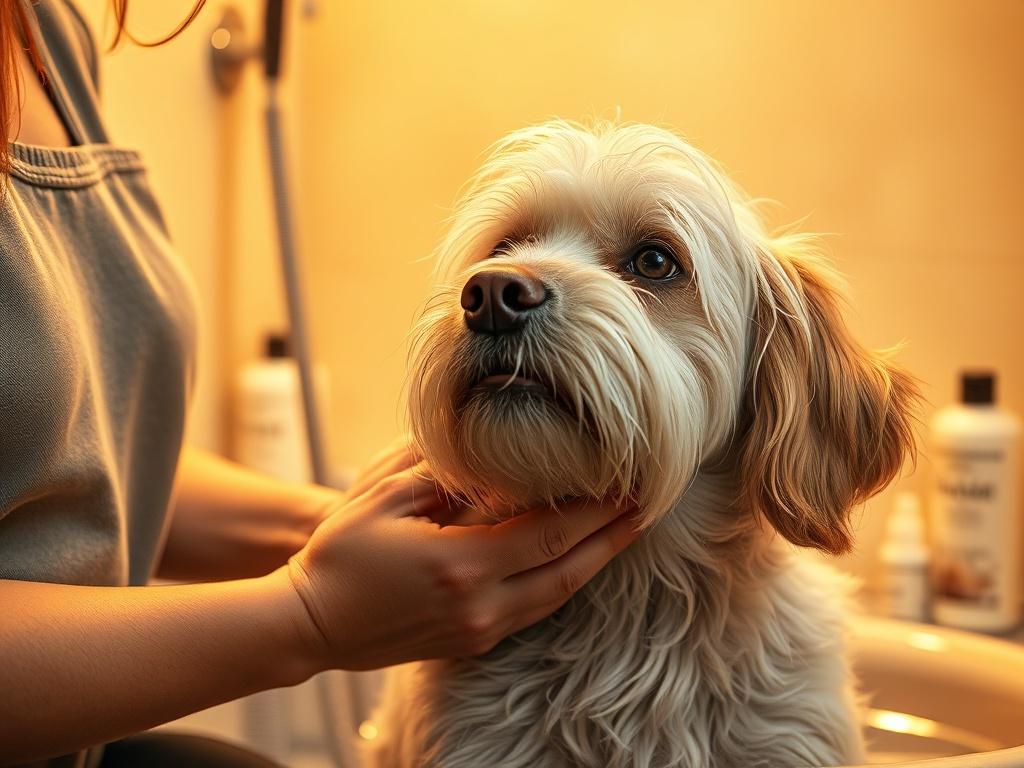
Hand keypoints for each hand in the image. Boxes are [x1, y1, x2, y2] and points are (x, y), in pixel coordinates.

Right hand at [282, 447, 640, 670]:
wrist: (310, 622)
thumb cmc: (340, 554)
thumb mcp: (383, 497)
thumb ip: (442, 474)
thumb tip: (490, 458)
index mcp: (462, 566)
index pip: (548, 535)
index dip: (593, 511)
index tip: (625, 486)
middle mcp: (480, 606)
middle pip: (566, 572)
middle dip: (610, 538)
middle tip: (645, 508)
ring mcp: (477, 631)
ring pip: (554, 598)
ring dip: (592, 564)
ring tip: (622, 534)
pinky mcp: (470, 642)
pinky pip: (530, 611)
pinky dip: (559, 583)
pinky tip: (573, 563)